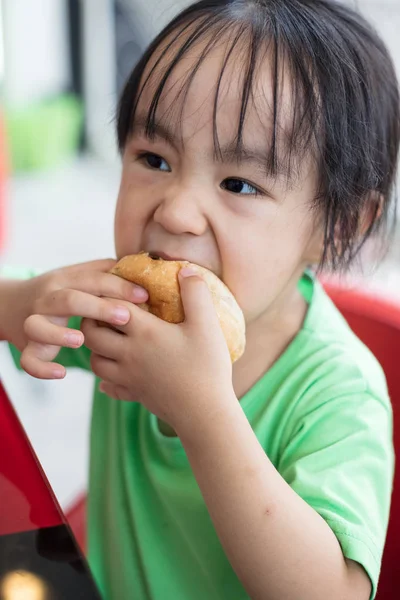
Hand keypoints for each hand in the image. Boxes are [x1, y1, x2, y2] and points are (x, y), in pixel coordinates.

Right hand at [2, 259, 147, 379]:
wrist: (10, 304)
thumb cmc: (59, 292)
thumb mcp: (77, 276)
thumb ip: (103, 272)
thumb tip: (138, 266)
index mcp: (63, 281)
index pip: (92, 280)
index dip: (118, 286)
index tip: (143, 295)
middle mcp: (46, 300)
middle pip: (68, 300)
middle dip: (97, 307)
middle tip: (125, 317)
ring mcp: (33, 323)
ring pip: (39, 327)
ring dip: (59, 334)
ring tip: (81, 340)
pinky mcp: (27, 347)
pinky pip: (29, 360)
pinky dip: (42, 368)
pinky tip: (61, 372)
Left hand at [82, 268, 233, 432]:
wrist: (205, 413)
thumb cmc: (207, 367)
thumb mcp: (207, 324)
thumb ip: (195, 293)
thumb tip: (184, 270)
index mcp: (144, 333)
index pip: (112, 308)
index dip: (111, 295)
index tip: (117, 288)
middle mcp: (129, 354)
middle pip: (92, 334)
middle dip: (93, 319)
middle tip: (106, 311)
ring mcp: (129, 377)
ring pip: (94, 361)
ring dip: (96, 348)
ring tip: (110, 338)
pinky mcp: (134, 395)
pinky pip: (108, 386)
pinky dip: (106, 378)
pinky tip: (117, 372)